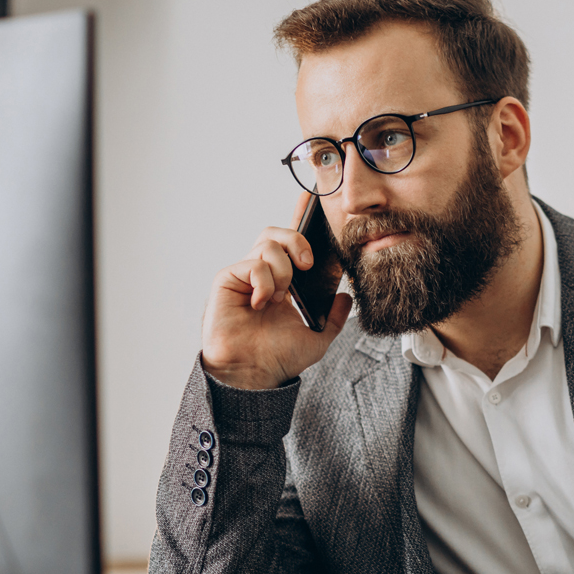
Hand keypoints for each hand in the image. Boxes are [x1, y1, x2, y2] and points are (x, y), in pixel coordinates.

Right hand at [201, 190, 352, 389]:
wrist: (254, 374)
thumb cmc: (276, 358)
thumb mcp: (317, 338)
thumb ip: (335, 318)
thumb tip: (346, 298)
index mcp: (282, 282)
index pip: (290, 243)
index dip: (299, 218)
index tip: (311, 199)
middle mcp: (262, 275)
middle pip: (277, 233)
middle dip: (297, 240)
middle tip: (308, 264)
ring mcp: (244, 276)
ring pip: (267, 244)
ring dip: (283, 269)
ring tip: (282, 296)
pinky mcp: (227, 280)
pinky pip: (252, 263)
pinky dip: (265, 281)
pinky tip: (263, 303)